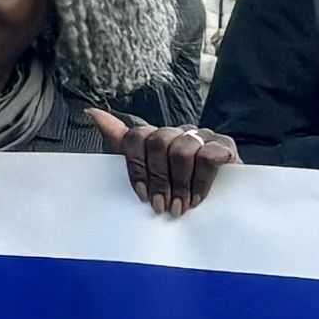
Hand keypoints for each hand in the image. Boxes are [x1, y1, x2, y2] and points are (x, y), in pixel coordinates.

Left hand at [92, 111, 233, 216]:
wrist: (227, 200)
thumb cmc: (181, 189)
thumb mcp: (149, 172)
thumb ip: (121, 144)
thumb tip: (91, 112)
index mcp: (158, 136)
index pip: (135, 137)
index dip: (136, 167)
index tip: (141, 195)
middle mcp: (179, 131)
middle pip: (157, 142)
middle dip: (157, 179)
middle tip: (161, 206)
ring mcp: (203, 136)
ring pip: (180, 150)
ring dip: (178, 184)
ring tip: (179, 206)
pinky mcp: (225, 147)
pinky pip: (207, 157)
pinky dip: (199, 183)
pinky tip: (197, 199)